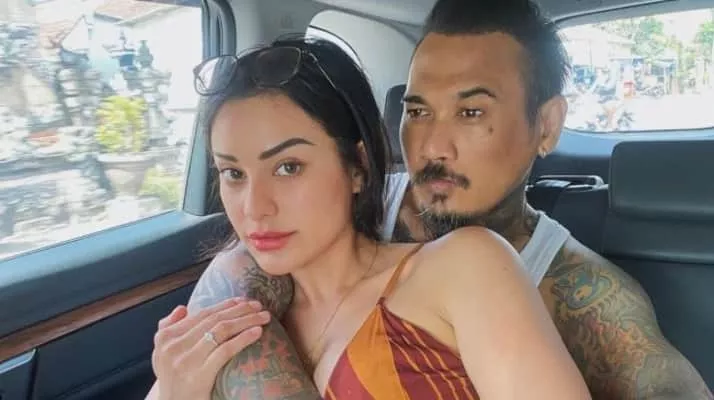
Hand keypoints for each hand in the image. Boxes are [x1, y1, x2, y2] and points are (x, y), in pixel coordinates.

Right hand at [151, 298, 270, 399]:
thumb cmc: (174, 381)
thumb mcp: (162, 355)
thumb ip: (167, 329)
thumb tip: (183, 307)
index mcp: (165, 337)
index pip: (201, 314)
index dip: (225, 305)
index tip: (244, 300)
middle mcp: (173, 347)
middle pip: (214, 321)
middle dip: (240, 310)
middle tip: (259, 306)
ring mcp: (186, 361)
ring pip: (222, 331)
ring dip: (247, 320)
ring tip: (265, 317)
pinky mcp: (199, 376)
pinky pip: (225, 350)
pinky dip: (244, 338)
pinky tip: (257, 332)